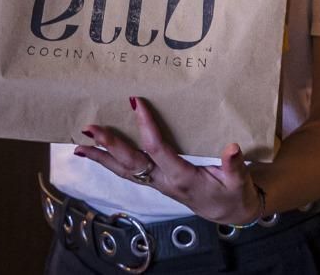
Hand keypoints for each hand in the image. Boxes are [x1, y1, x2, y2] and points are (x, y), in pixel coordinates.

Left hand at [76, 97, 263, 224]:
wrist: (229, 214)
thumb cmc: (234, 195)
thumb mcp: (239, 183)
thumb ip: (234, 166)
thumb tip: (233, 147)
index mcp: (182, 177)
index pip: (158, 149)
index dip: (146, 127)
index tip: (137, 104)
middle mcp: (164, 181)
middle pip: (131, 163)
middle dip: (110, 145)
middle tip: (91, 128)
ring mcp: (157, 183)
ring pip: (124, 171)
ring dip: (101, 157)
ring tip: (80, 145)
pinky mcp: (156, 181)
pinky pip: (128, 172)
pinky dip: (109, 163)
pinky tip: (95, 154)